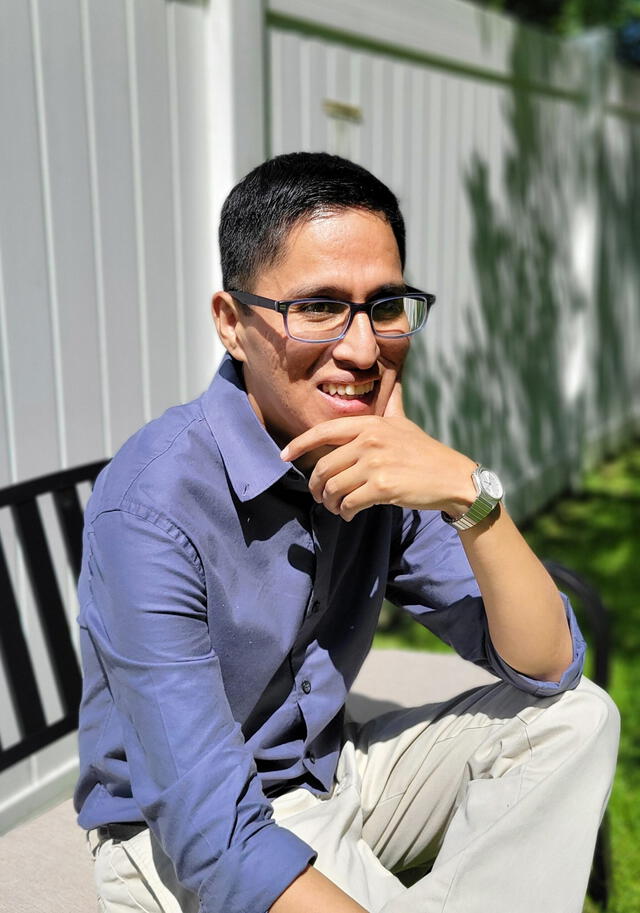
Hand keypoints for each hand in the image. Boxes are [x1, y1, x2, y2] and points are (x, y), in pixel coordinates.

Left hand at [280, 384, 476, 521]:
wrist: (452, 477)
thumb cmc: (425, 452)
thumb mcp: (404, 422)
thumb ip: (391, 403)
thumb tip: (393, 378)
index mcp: (370, 424)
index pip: (324, 432)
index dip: (299, 444)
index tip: (285, 456)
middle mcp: (370, 440)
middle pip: (324, 467)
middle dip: (316, 486)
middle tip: (320, 496)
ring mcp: (375, 464)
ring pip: (333, 488)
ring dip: (329, 503)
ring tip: (336, 507)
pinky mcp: (382, 487)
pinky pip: (348, 503)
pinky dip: (344, 512)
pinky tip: (349, 514)